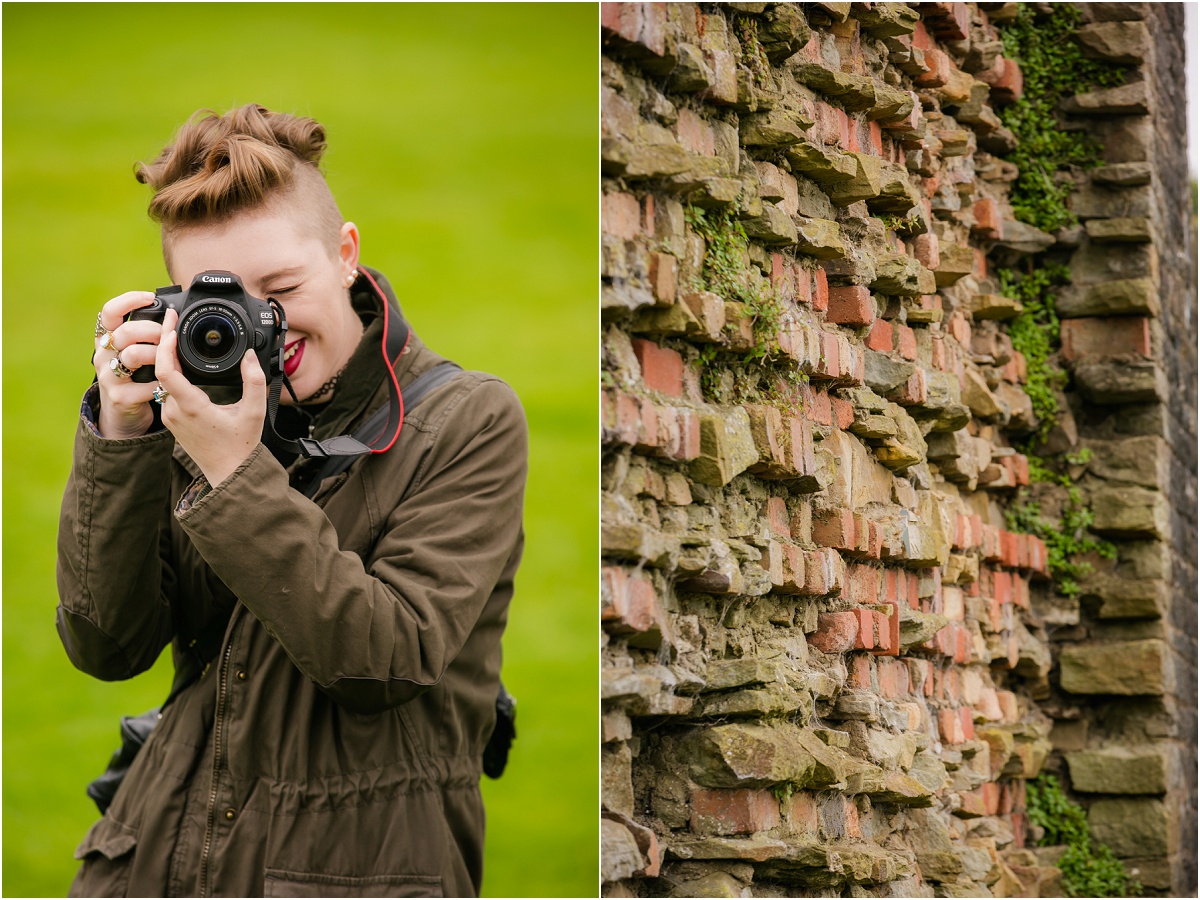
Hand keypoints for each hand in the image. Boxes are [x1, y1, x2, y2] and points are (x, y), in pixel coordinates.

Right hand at [94, 291, 159, 438]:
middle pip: (125, 332)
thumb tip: (172, 313)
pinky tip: (167, 384)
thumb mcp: (134, 351)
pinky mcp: (120, 397)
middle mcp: (103, 355)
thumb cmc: (134, 377)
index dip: (128, 301)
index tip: (150, 298)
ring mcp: (109, 377)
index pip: (109, 312)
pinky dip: (160, 383)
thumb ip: (145, 334)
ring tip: (169, 360)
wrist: (122, 415)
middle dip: (152, 330)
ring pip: (132, 355)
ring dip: (157, 354)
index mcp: (107, 339)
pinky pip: (145, 385)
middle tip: (168, 337)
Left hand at [155, 309, 268, 485]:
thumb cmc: (241, 445)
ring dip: (165, 356)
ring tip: (174, 334)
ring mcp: (169, 416)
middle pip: (159, 368)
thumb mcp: (255, 411)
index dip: (166, 344)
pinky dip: (169, 370)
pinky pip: (164, 389)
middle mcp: (174, 410)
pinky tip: (178, 358)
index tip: (173, 324)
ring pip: (160, 378)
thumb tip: (250, 355)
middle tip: (173, 319)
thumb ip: (255, 381)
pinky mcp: (170, 419)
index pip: (166, 369)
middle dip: (164, 341)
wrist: (228, 473)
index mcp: (192, 407)